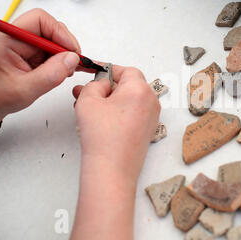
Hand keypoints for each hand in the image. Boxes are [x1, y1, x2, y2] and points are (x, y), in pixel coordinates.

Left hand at [0, 8, 80, 126]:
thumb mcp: (24, 89)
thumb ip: (49, 75)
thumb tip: (72, 59)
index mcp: (10, 40)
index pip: (39, 20)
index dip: (59, 32)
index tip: (71, 50)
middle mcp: (20, 39)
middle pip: (52, 29)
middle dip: (67, 46)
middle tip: (75, 63)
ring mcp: (29, 47)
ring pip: (57, 41)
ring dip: (68, 55)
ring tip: (72, 70)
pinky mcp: (35, 56)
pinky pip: (56, 52)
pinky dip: (68, 61)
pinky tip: (74, 69)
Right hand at [70, 65, 160, 239]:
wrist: (112, 169)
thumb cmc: (103, 137)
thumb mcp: (88, 101)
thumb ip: (94, 85)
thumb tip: (100, 85)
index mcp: (140, 89)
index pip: (126, 71)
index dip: (108, 70)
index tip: (94, 73)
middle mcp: (151, 101)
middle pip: (129, 85)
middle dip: (107, 87)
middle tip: (87, 92)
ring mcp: (152, 117)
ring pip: (130, 100)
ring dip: (111, 100)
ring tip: (89, 108)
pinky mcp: (148, 130)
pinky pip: (134, 113)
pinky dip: (119, 112)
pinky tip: (101, 120)